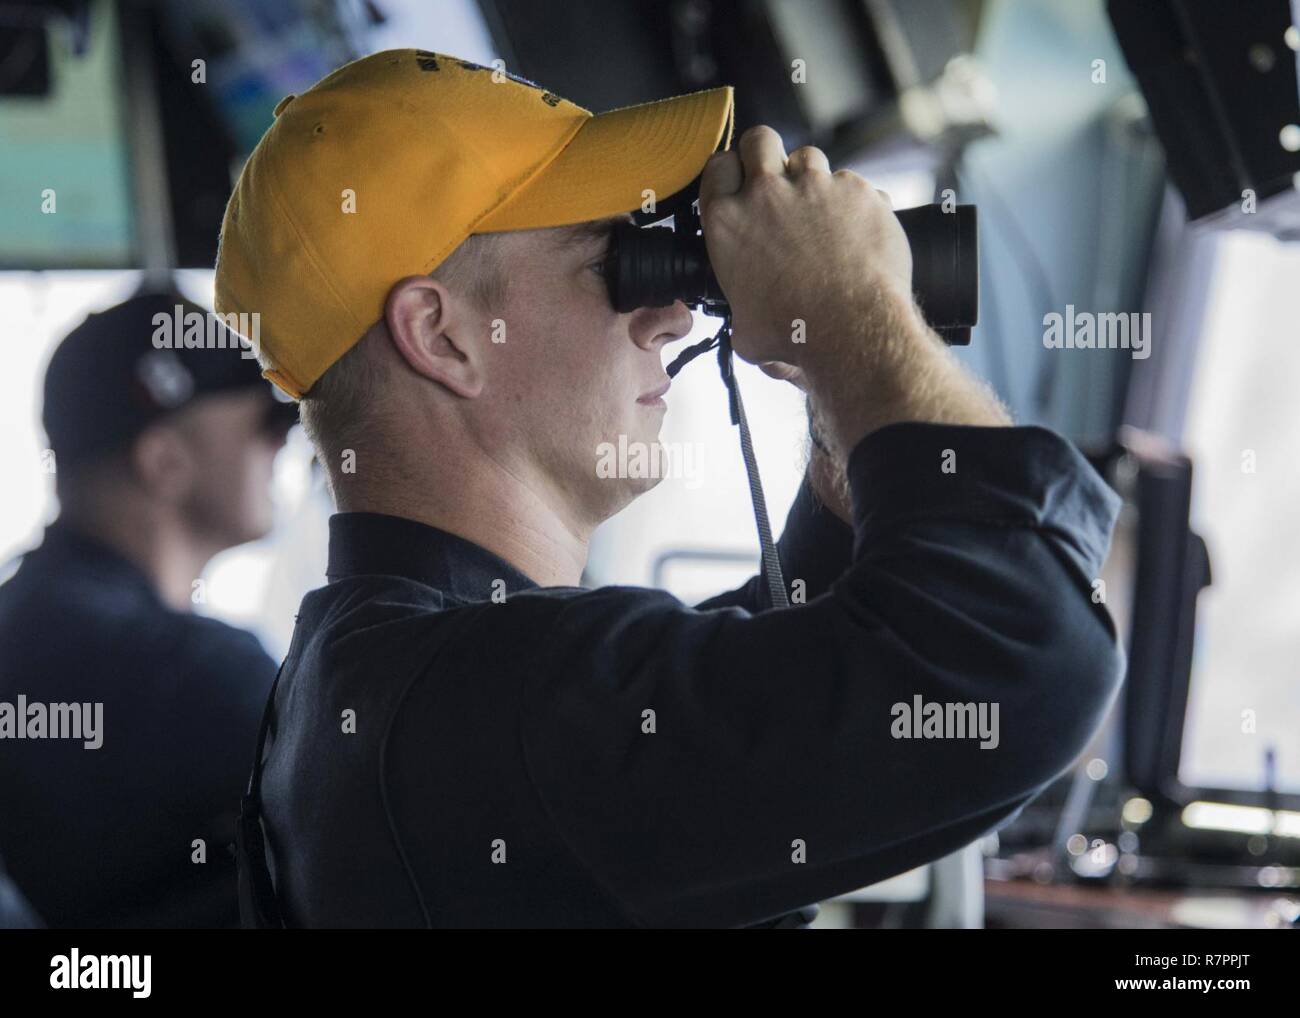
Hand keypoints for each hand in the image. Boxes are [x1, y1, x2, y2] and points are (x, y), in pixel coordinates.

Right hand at [698, 125, 913, 371]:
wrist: (852, 329)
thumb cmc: (794, 335)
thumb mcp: (744, 329)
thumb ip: (740, 309)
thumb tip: (746, 320)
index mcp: (727, 222)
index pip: (717, 167)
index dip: (730, 173)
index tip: (739, 185)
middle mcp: (766, 194)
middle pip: (758, 140)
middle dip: (765, 152)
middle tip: (776, 178)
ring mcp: (815, 186)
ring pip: (808, 156)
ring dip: (811, 178)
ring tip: (820, 213)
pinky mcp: (857, 190)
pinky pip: (852, 184)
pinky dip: (853, 203)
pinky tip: (856, 234)